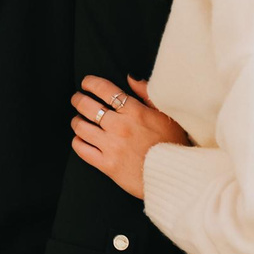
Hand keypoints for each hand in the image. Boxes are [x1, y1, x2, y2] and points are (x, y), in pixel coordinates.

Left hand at [69, 76, 181, 200]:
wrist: (176, 176)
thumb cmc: (173, 144)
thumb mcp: (166, 114)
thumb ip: (147, 93)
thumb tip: (130, 77)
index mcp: (135, 112)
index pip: (104, 89)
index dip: (90, 83)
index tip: (86, 83)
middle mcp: (120, 127)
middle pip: (87, 106)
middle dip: (78, 99)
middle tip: (78, 99)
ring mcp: (112, 146)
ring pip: (81, 127)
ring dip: (77, 120)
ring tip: (79, 119)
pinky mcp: (107, 165)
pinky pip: (82, 149)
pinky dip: (77, 141)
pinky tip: (81, 138)